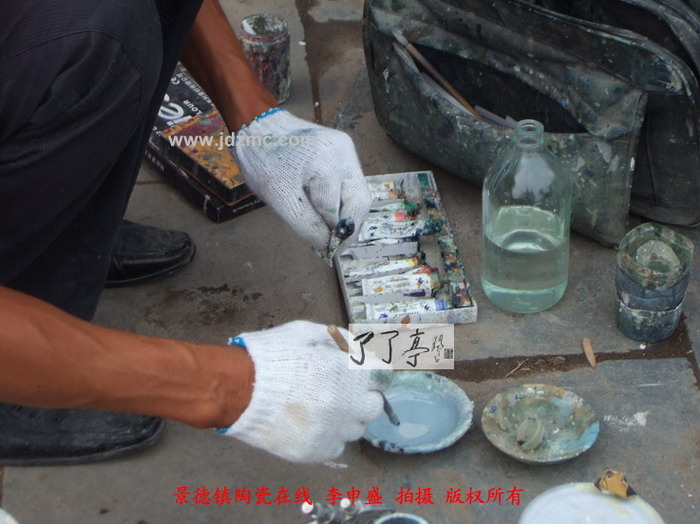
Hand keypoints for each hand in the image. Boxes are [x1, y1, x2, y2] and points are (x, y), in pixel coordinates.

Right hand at [220, 321, 386, 462]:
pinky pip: (335, 447)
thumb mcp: (306, 333)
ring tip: (320, 409)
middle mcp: (349, 404)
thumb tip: (356, 346)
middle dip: (360, 398)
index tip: (356, 373)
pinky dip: (328, 437)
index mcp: (350, 372)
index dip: (365, 373)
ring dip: (344, 419)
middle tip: (341, 393)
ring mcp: (333, 430)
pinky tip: (311, 425)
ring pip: (354, 429)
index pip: (378, 376)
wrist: (238, 387)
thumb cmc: (272, 355)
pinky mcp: (316, 450)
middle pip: (372, 407)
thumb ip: (338, 339)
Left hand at [232, 109, 371, 254]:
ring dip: (347, 215)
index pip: (336, 210)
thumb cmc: (262, 160)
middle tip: (335, 246)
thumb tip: (327, 245)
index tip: (328, 252)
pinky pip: (351, 183)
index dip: (334, 235)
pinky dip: (342, 201)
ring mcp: (347, 150)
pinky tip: (330, 211)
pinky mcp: (345, 151)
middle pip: (359, 201)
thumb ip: (306, 224)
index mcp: (325, 161)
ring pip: (358, 193)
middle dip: (348, 227)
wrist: (258, 126)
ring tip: (332, 231)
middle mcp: (343, 153)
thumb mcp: (278, 198)